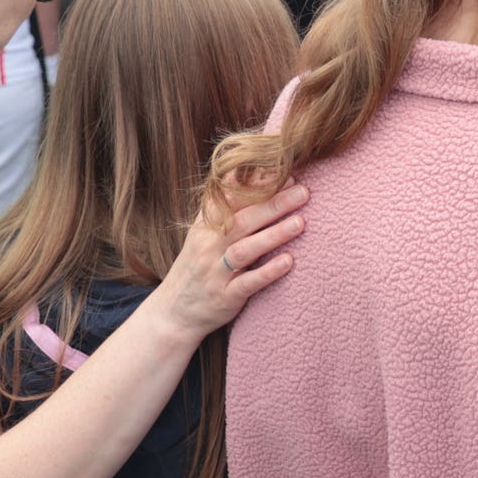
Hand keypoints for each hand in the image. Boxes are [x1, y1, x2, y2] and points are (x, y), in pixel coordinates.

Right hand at [156, 183, 307, 341]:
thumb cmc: (200, 263)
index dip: (255, 181)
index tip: (283, 167)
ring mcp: (215, 272)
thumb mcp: (205, 231)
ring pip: (244, 250)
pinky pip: (247, 283)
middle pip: (242, 220)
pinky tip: (289, 261)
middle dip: (274, 204)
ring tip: (301, 223)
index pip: (229, 197)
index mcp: (206, 224)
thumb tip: (254, 168)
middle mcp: (208, 245)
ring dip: (273, 235)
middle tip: (303, 190)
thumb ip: (227, 204)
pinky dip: (268, 272)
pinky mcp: (225, 297)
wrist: (174, 311)